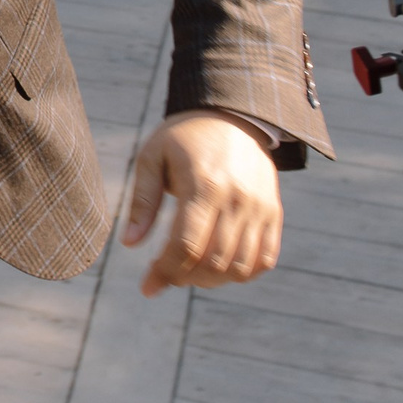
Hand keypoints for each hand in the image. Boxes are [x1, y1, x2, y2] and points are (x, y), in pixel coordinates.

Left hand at [121, 109, 284, 296]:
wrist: (232, 116)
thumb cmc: (183, 138)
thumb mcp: (152, 158)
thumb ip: (142, 201)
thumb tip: (129, 244)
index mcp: (203, 184)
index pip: (186, 245)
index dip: (165, 272)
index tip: (148, 287)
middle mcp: (237, 198)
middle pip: (213, 261)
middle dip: (185, 279)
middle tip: (166, 277)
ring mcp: (260, 207)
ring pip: (240, 267)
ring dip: (212, 281)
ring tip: (190, 273)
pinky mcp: (273, 212)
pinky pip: (265, 259)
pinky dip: (243, 274)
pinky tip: (219, 269)